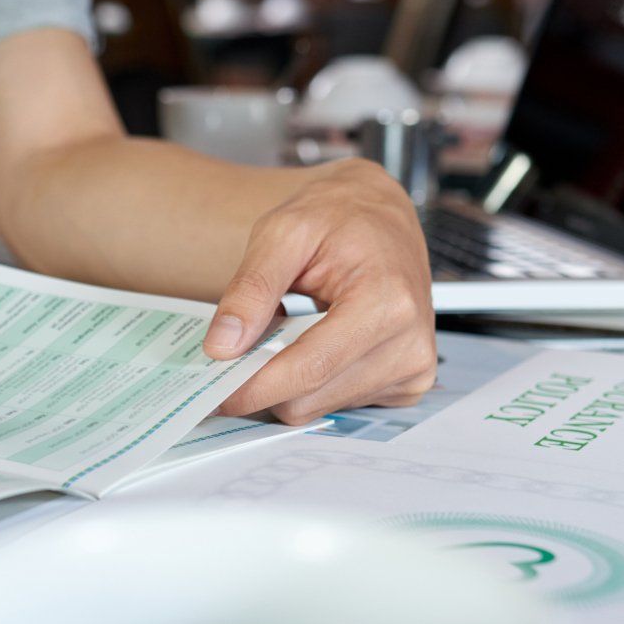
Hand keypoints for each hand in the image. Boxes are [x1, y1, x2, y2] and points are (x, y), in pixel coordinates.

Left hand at [204, 161, 436, 424]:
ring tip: (287, 332)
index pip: (310, 368)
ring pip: (317, 408)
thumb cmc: (339, 216)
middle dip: (263, 381)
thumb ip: (251, 288)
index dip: (253, 387)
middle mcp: (409, 346)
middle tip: (237, 349)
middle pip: (308, 398)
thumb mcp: (283, 232)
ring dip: (287, 380)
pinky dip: (311, 382)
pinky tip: (315, 344)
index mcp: (388, 303)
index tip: (210, 394)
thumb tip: (222, 346)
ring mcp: (412, 370)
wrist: (382, 216)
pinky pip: (335, 404)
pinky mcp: (406, 385)